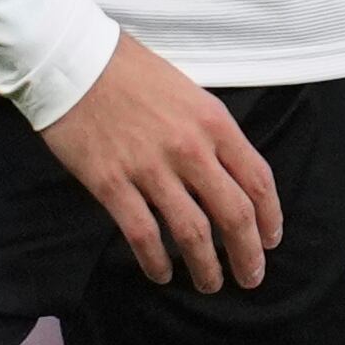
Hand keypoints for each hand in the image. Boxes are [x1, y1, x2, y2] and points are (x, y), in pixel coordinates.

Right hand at [38, 33, 283, 290]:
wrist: (74, 60)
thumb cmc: (132, 72)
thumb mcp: (188, 92)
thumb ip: (211, 133)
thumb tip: (228, 175)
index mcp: (214, 122)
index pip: (257, 180)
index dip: (270, 218)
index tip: (270, 240)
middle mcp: (190, 148)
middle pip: (233, 214)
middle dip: (248, 254)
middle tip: (251, 278)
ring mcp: (150, 168)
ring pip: (193, 234)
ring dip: (207, 268)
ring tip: (210, 284)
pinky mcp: (112, 183)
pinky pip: (143, 235)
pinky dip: (157, 262)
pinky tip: (161, 273)